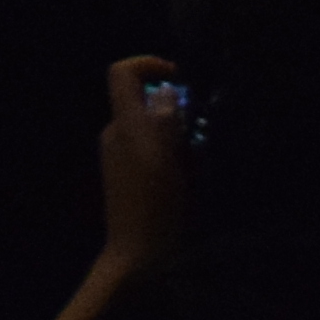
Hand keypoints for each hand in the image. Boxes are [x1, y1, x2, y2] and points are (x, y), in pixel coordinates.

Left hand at [92, 58, 196, 275]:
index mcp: (122, 124)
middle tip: (201, 130)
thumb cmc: (153, 204)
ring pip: (154, 127)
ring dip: (180, 134)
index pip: (121, 74)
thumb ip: (163, 119)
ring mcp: (123, 157)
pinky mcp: (134, 178)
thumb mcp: (162, 157)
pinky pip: (156, 152)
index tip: (180, 77)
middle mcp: (118, 135)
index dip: (148, 64)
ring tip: (200, 158)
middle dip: (174, 107)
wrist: (140, 255)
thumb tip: (165, 90)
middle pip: (143, 101)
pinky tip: (192, 176)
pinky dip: (176, 155)